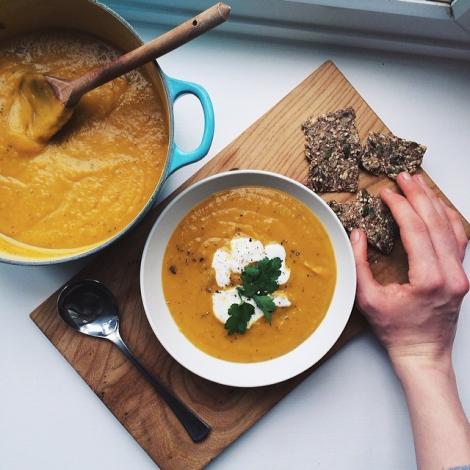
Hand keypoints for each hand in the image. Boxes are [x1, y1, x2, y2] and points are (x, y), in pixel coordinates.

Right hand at [350, 172, 468, 369]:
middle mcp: (451, 273)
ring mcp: (461, 274)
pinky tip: (439, 207)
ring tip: (420, 184)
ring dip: (434, 202)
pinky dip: (449, 218)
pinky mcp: (461, 275)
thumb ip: (360, 264)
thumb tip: (357, 233)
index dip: (400, 207)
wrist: (423, 353)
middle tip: (403, 176)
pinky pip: (460, 239)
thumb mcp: (368, 299)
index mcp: (429, 279)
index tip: (386, 193)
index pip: (415, 230)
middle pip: (436, 222)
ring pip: (452, 227)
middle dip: (418, 195)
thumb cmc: (396, 330)